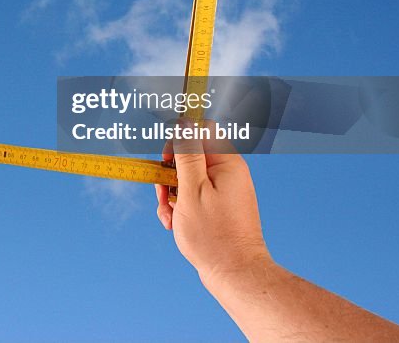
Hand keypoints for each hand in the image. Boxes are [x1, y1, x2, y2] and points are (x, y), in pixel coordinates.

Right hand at [155, 121, 270, 285]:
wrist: (235, 275)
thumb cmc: (214, 236)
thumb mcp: (191, 191)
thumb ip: (186, 154)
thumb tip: (184, 122)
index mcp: (227, 164)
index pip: (201, 130)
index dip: (179, 140)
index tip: (167, 159)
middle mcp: (228, 173)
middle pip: (189, 155)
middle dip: (169, 173)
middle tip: (164, 194)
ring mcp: (224, 190)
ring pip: (187, 177)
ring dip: (170, 194)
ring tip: (169, 216)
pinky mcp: (218, 206)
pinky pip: (193, 195)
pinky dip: (179, 206)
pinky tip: (174, 223)